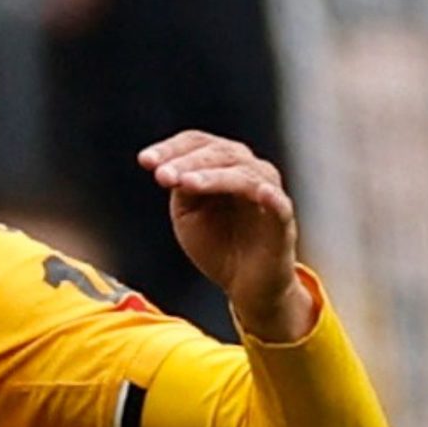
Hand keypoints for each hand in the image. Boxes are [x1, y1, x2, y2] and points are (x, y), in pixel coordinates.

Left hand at [140, 131, 315, 340]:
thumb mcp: (187, 214)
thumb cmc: (217, 244)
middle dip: (187, 162)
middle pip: (220, 152)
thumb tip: (170, 168)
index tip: (145, 160)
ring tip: (187, 183)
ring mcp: (267, 194)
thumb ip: (181, 189)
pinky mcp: (282, 221)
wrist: (244, 283)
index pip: (198, 143)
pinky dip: (270, 197)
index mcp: (222, 166)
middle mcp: (248, 172)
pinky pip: (279, 205)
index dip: (172, 148)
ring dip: (214, 176)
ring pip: (244, 174)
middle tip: (162, 174)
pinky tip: (259, 193)